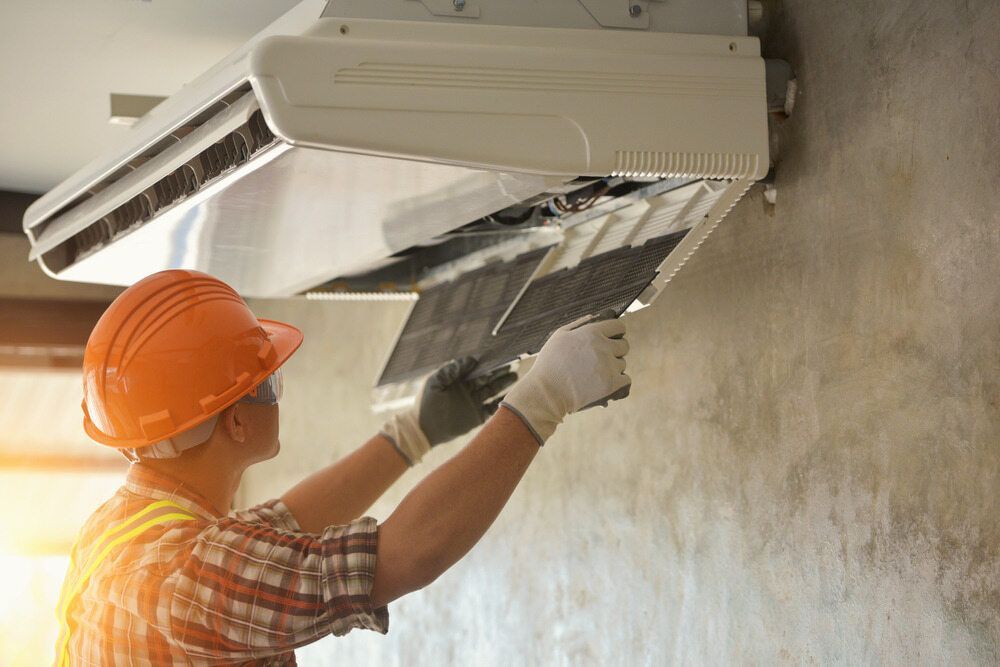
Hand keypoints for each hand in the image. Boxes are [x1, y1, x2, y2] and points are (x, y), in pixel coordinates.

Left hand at [418, 357, 517, 446]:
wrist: (422, 430)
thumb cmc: (425, 404)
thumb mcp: (435, 381)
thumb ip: (451, 369)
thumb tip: (471, 360)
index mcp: (458, 381)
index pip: (475, 369)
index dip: (486, 363)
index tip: (498, 356)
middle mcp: (468, 391)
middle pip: (487, 378)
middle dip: (499, 372)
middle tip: (512, 364)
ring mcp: (473, 404)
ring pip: (492, 391)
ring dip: (503, 384)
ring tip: (515, 376)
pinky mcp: (476, 417)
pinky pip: (492, 408)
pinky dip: (500, 403)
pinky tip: (509, 397)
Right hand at [500, 309, 630, 444]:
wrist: (546, 393)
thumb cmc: (549, 364)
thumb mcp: (559, 336)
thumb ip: (579, 324)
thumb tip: (595, 316)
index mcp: (591, 332)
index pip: (619, 327)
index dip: (616, 333)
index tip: (612, 339)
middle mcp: (603, 347)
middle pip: (624, 345)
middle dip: (615, 351)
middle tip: (601, 359)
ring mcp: (608, 366)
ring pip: (622, 364)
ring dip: (613, 368)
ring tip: (595, 374)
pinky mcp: (611, 384)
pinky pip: (626, 380)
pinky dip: (618, 383)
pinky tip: (606, 383)